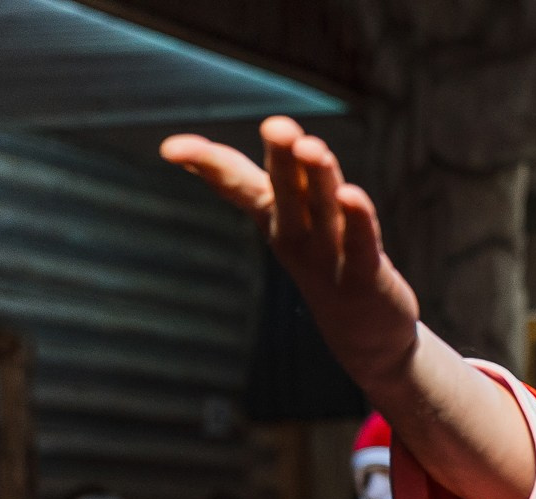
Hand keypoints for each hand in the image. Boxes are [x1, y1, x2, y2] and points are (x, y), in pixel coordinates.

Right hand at [161, 118, 419, 393]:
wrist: (364, 337)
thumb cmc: (320, 260)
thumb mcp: (281, 216)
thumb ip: (244, 180)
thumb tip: (184, 150)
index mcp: (273, 215)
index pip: (236, 184)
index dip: (207, 163)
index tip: (170, 149)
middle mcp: (295, 235)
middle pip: (286, 191)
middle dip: (281, 158)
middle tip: (276, 124)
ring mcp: (329, 258)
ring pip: (323, 211)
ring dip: (318, 179)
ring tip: (312, 146)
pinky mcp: (366, 277)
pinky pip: (360, 245)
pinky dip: (357, 221)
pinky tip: (353, 196)